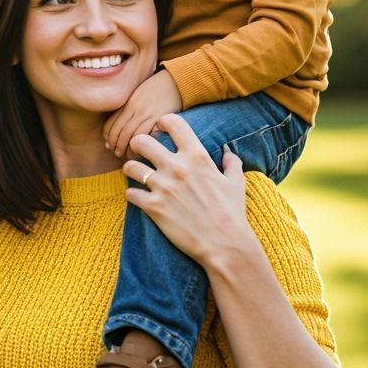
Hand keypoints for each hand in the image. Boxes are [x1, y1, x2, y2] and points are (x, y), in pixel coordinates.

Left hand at [104, 68, 181, 157]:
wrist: (175, 81)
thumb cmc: (158, 88)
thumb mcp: (139, 94)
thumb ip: (130, 107)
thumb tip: (121, 123)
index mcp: (128, 102)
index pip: (111, 122)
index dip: (108, 135)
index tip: (108, 143)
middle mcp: (135, 107)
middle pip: (118, 129)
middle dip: (114, 143)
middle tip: (113, 151)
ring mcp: (146, 113)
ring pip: (129, 133)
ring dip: (124, 146)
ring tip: (123, 154)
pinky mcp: (158, 118)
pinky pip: (144, 133)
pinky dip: (138, 143)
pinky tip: (138, 150)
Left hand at [122, 112, 250, 265]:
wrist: (225, 245)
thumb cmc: (233, 213)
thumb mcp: (236, 183)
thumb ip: (231, 162)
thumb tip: (227, 150)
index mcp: (197, 156)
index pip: (172, 122)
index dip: (163, 123)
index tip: (161, 129)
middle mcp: (177, 167)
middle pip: (141, 141)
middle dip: (138, 145)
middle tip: (140, 153)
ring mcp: (163, 187)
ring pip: (130, 166)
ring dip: (131, 170)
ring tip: (136, 175)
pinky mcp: (153, 207)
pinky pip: (130, 193)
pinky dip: (132, 194)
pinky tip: (139, 198)